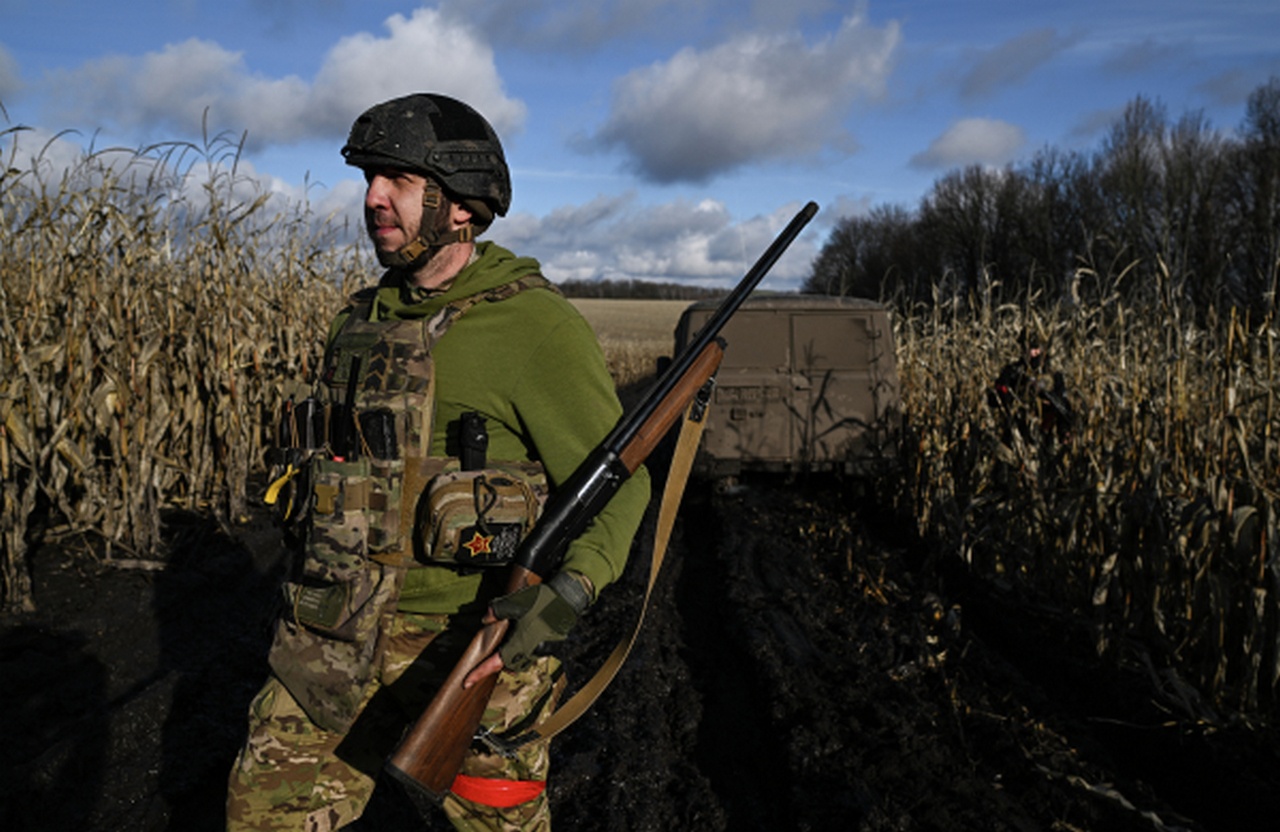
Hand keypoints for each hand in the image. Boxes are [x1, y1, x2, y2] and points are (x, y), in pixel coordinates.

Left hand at [462, 572, 590, 687]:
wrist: (570, 598)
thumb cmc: (544, 600)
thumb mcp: (516, 601)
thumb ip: (498, 610)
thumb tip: (486, 619)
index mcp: (521, 643)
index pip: (496, 663)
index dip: (480, 672)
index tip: (467, 682)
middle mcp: (532, 650)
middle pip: (509, 665)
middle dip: (497, 665)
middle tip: (485, 663)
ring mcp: (543, 649)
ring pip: (521, 659)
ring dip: (511, 656)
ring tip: (504, 645)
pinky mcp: (551, 645)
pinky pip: (532, 652)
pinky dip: (523, 649)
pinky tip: (523, 635)